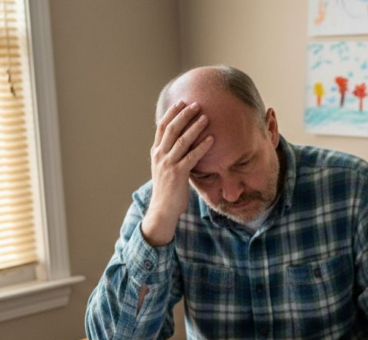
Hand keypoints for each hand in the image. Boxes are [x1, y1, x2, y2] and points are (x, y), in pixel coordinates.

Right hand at [141, 100, 214, 245]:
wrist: (162, 209)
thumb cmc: (167, 189)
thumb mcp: (164, 168)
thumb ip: (170, 155)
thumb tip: (182, 142)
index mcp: (156, 152)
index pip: (162, 127)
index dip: (172, 113)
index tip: (181, 102)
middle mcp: (160, 155)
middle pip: (171, 129)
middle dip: (184, 115)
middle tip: (196, 104)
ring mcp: (168, 164)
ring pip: (181, 140)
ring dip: (194, 127)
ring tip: (205, 117)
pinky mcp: (178, 174)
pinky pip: (191, 157)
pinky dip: (202, 146)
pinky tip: (211, 139)